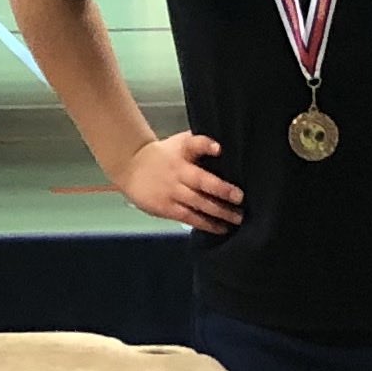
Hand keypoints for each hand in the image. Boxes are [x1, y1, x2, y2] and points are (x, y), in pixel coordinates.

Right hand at [117, 129, 243, 232]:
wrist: (131, 166)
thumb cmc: (164, 155)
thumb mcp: (180, 143)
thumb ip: (200, 144)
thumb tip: (226, 148)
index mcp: (182, 152)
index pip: (194, 144)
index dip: (207, 145)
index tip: (219, 149)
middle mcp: (178, 172)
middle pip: (201, 180)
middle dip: (222, 190)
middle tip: (240, 198)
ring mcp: (172, 191)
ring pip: (198, 203)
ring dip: (219, 212)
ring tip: (237, 218)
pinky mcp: (166, 207)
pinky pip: (189, 217)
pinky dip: (205, 223)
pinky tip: (220, 228)